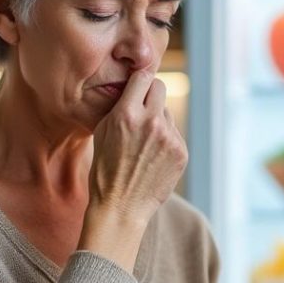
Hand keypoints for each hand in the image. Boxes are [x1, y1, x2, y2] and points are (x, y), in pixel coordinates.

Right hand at [88, 69, 186, 222]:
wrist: (121, 206)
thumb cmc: (105, 168)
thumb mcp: (102, 131)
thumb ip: (119, 106)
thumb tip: (134, 87)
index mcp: (127, 113)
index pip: (143, 76)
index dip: (139, 80)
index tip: (137, 86)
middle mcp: (151, 122)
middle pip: (160, 88)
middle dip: (151, 94)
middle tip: (142, 109)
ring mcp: (169, 138)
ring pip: (167, 113)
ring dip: (158, 121)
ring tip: (143, 144)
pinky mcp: (181, 152)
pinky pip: (175, 134)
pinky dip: (166, 141)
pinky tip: (152, 157)